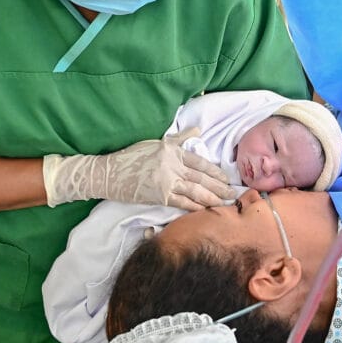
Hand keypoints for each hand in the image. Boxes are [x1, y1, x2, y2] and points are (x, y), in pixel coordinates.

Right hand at [43, 128, 236, 210]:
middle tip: (232, 194)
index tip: (227, 178)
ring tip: (224, 203)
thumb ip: (178, 139)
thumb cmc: (130, 157)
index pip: (200, 162)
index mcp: (172, 151)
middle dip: (219, 187)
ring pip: (195, 191)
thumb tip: (196, 131)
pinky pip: (182, 203)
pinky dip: (195, 207)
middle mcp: (171, 165)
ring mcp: (166, 181)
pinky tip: (206, 211)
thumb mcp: (155, 143)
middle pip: (201, 178)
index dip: (216, 171)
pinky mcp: (159, 196)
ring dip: (212, 198)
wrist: (109, 174)